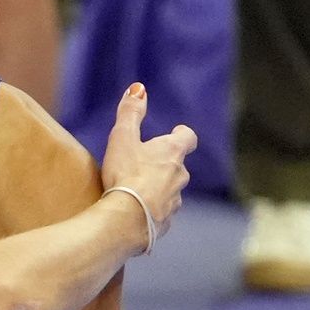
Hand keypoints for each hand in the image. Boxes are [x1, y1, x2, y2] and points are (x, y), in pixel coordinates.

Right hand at [99, 83, 196, 248]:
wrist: (127, 218)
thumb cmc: (125, 174)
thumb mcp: (122, 137)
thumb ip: (130, 112)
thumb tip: (138, 87)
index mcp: (172, 153)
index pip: (187, 139)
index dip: (181, 135)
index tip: (175, 132)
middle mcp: (179, 176)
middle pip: (179, 167)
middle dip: (167, 164)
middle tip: (149, 163)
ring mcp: (174, 201)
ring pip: (171, 191)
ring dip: (160, 189)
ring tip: (140, 191)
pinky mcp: (165, 222)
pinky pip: (161, 213)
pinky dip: (153, 210)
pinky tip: (138, 213)